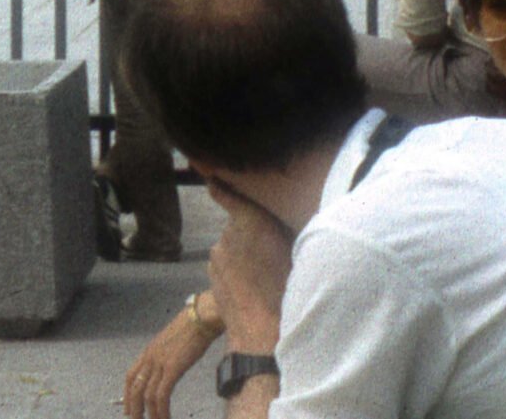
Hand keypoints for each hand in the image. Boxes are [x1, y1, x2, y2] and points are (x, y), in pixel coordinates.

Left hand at [123, 295, 218, 418]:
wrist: (201, 317)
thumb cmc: (192, 327)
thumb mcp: (172, 342)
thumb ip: (166, 355)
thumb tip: (168, 368)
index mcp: (149, 351)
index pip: (130, 376)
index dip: (127, 394)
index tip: (128, 408)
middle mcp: (150, 357)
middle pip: (135, 388)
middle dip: (134, 408)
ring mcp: (160, 362)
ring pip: (147, 395)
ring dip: (149, 413)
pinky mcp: (173, 368)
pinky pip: (162, 394)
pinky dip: (162, 410)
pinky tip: (165, 417)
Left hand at [204, 185, 292, 354]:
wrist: (261, 328)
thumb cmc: (286, 286)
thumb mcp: (293, 249)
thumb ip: (278, 228)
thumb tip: (274, 219)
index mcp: (251, 220)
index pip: (226, 192)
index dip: (220, 183)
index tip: (212, 177)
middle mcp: (229, 231)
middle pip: (239, 222)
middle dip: (250, 229)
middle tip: (269, 246)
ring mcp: (217, 251)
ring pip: (231, 243)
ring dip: (242, 249)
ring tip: (261, 270)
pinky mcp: (212, 268)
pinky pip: (224, 259)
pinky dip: (234, 265)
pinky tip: (248, 281)